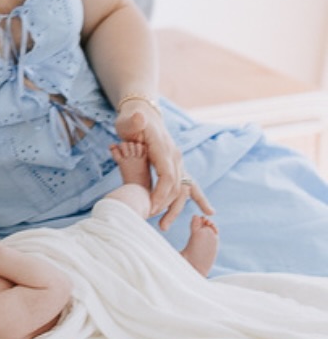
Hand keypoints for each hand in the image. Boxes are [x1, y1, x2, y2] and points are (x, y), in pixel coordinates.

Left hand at [114, 106, 212, 228]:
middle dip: (166, 207)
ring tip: (165, 226)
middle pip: (176, 186)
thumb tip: (139, 119)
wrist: (141, 112)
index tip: (150, 208)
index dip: (160, 193)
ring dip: (175, 208)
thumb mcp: (128, 120)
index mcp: (163, 148)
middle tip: (157, 225)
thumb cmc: (131, 119)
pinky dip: (198, 198)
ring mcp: (177, 160)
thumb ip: (133, 122)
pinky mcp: (177, 164)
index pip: (167, 175)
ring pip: (183, 189)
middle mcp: (174, 155)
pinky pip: (189, 183)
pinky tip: (209, 211)